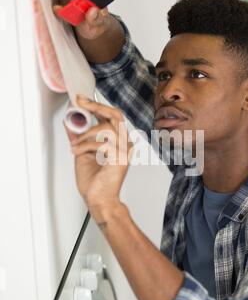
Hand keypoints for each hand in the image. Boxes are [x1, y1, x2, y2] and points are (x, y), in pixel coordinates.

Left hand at [64, 95, 133, 220]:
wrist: (98, 199)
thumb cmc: (94, 182)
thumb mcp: (81, 152)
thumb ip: (78, 136)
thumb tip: (69, 121)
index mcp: (116, 141)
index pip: (110, 116)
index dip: (96, 105)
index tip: (80, 99)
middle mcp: (123, 143)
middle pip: (115, 115)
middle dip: (96, 106)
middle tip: (80, 102)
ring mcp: (124, 150)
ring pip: (106, 128)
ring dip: (86, 134)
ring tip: (75, 145)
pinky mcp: (121, 158)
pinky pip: (102, 143)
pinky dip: (86, 146)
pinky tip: (78, 152)